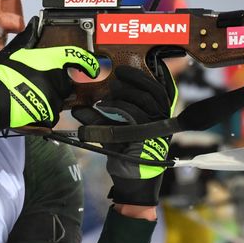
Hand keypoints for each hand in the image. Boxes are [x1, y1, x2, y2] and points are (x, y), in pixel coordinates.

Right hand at [0, 17, 98, 128]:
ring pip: (58, 99)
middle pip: (66, 82)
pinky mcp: (49, 115)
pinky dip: (44, 112)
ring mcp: (54, 99)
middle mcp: (57, 80)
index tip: (93, 67)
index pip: (76, 58)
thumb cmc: (1, 74)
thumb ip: (28, 38)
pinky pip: (52, 114)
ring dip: (49, 98)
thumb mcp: (14, 51)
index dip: (88, 62)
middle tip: (37, 83)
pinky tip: (30, 107)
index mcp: (50, 61)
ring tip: (30, 96)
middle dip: (57, 83)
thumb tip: (34, 23)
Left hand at [72, 62, 176, 205]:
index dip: (160, 73)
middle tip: (119, 71)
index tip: (148, 59)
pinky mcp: (146, 139)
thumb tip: (78, 106)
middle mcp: (162, 122)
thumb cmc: (125, 154)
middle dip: (137, 78)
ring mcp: (155, 130)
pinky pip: (131, 117)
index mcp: (159, 116)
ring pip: (143, 102)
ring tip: (106, 90)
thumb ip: (102, 117)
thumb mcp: (114, 130)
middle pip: (154, 91)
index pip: (165, 89)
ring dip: (122, 93)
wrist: (132, 183)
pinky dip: (113, 109)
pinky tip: (99, 107)